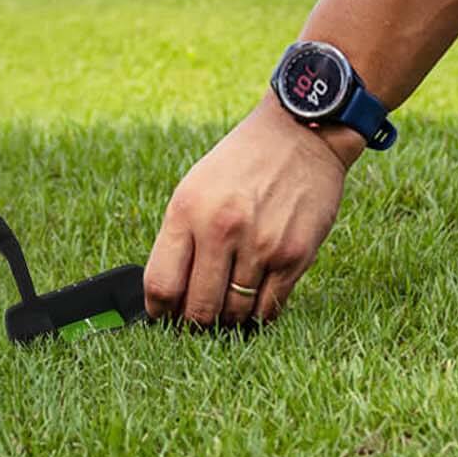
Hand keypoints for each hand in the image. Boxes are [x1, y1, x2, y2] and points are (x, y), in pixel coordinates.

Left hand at [143, 94, 351, 328]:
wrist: (298, 134)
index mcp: (187, 209)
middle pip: (198, 310)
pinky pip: (268, 310)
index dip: (159, 311)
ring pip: (234, 315)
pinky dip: (258, 314)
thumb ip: (182, 237)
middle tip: (199, 317)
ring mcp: (258, 245)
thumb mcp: (196, 187)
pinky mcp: (293, 257)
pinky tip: (254, 299)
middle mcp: (220, 229)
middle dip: (195, 321)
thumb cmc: (241, 162)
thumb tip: (170, 294)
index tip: (164, 315)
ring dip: (228, 319)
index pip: (161, 284)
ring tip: (228, 305)